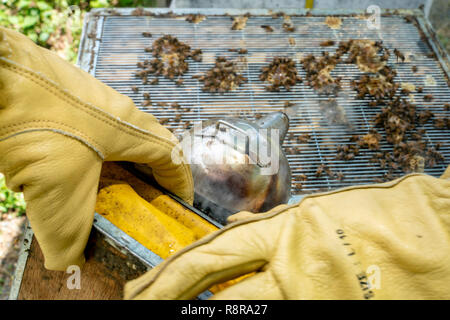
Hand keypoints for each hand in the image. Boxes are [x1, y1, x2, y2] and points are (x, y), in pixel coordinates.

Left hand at [0, 27, 192, 270]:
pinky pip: (91, 132)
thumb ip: (68, 239)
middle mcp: (122, 112)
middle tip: (142, 204)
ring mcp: (94, 100)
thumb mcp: (60, 195)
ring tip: (102, 192)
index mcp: (136, 132)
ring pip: (117, 139)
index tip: (180, 207)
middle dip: (149, 180)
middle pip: (149, 149)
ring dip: (117, 167)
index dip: (181, 185)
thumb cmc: (45, 132)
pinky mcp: (66, 96)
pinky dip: (89, 155)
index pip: (174, 158)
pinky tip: (65, 169)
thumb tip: (67, 261)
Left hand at [125, 169, 449, 298]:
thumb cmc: (379, 218)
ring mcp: (311, 294)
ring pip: (247, 311)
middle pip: (215, 286)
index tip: (143, 286)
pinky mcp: (332, 312)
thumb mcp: (315, 214)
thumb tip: (234, 237)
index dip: (172, 273)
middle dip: (172, 298)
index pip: (212, 253)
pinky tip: (246, 315)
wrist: (438, 238)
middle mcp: (291, 264)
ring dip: (214, 313)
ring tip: (180, 312)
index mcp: (285, 229)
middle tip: (138, 304)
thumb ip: (272, 229)